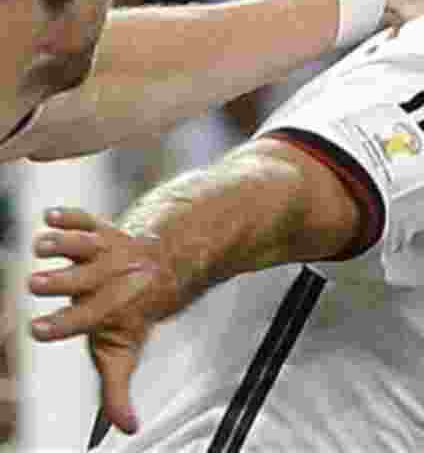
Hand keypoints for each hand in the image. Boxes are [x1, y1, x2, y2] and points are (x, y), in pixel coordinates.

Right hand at [28, 208, 179, 435]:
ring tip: (42, 244)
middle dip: (61, 281)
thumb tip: (125, 430)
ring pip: (85, 244)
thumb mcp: (126, 350)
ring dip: (63, 243)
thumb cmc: (132, 313)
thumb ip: (118, 389)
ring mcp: (105, 251)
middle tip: (36, 283)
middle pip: (83, 279)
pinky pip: (86, 219)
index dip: (64, 324)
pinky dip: (70, 216)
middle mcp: (109, 278)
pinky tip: (50, 216)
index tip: (37, 329)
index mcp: (111, 309)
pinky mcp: (100, 229)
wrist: (164, 265)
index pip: (86, 319)